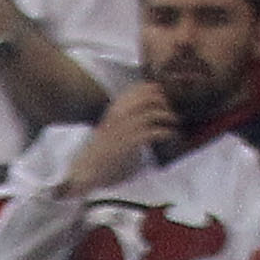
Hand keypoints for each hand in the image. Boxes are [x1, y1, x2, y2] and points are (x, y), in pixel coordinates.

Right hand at [72, 77, 173, 191]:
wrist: (86, 171)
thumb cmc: (98, 153)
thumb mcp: (109, 128)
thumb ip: (123, 118)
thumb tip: (143, 113)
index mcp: (114, 110)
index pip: (138, 89)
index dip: (154, 90)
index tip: (162, 98)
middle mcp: (119, 116)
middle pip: (149, 97)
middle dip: (163, 101)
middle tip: (168, 110)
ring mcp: (125, 129)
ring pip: (153, 113)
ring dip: (168, 116)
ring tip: (173, 122)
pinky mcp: (131, 144)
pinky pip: (155, 132)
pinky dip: (166, 133)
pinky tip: (170, 136)